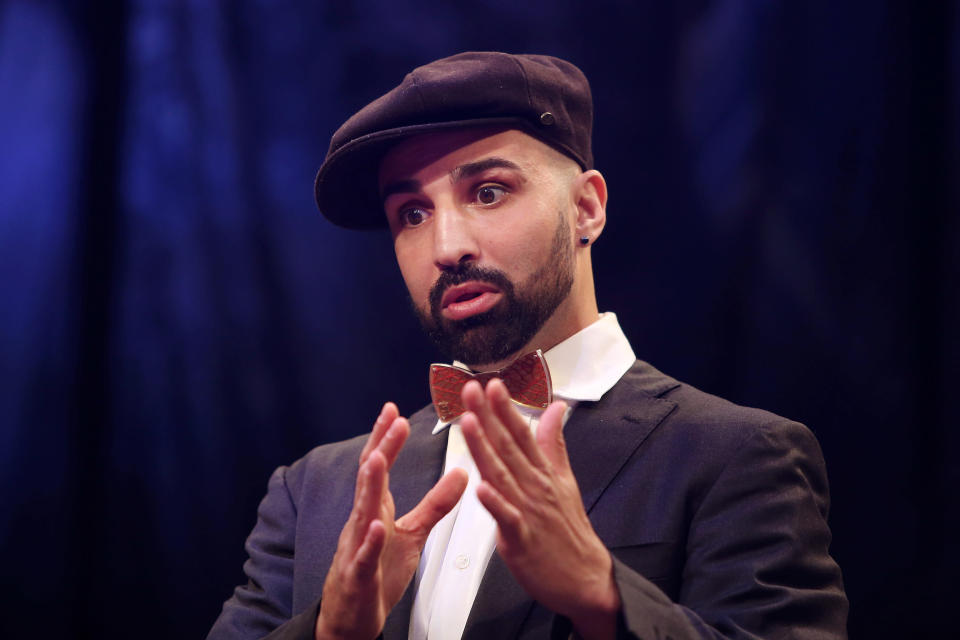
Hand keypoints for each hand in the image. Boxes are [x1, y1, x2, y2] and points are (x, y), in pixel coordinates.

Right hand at [315, 403, 467, 639]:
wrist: (352, 619)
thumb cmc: (378, 573)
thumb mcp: (412, 534)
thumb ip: (435, 504)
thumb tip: (461, 474)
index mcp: (375, 510)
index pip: (378, 467)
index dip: (385, 438)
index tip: (394, 410)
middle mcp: (362, 523)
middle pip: (369, 480)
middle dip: (381, 448)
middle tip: (393, 420)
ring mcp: (357, 549)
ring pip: (361, 513)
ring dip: (369, 485)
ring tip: (378, 458)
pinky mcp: (358, 577)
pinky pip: (364, 558)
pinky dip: (371, 542)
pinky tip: (379, 526)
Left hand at [459, 380, 620, 639]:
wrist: (586, 579)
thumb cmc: (570, 531)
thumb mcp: (565, 480)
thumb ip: (553, 443)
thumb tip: (555, 408)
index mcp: (543, 473)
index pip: (522, 433)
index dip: (505, 407)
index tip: (491, 383)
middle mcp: (535, 487)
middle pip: (508, 446)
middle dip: (488, 416)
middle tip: (470, 389)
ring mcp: (529, 512)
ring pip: (502, 474)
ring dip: (485, 447)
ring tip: (469, 422)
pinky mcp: (522, 540)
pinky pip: (507, 518)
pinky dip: (495, 503)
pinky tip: (481, 487)